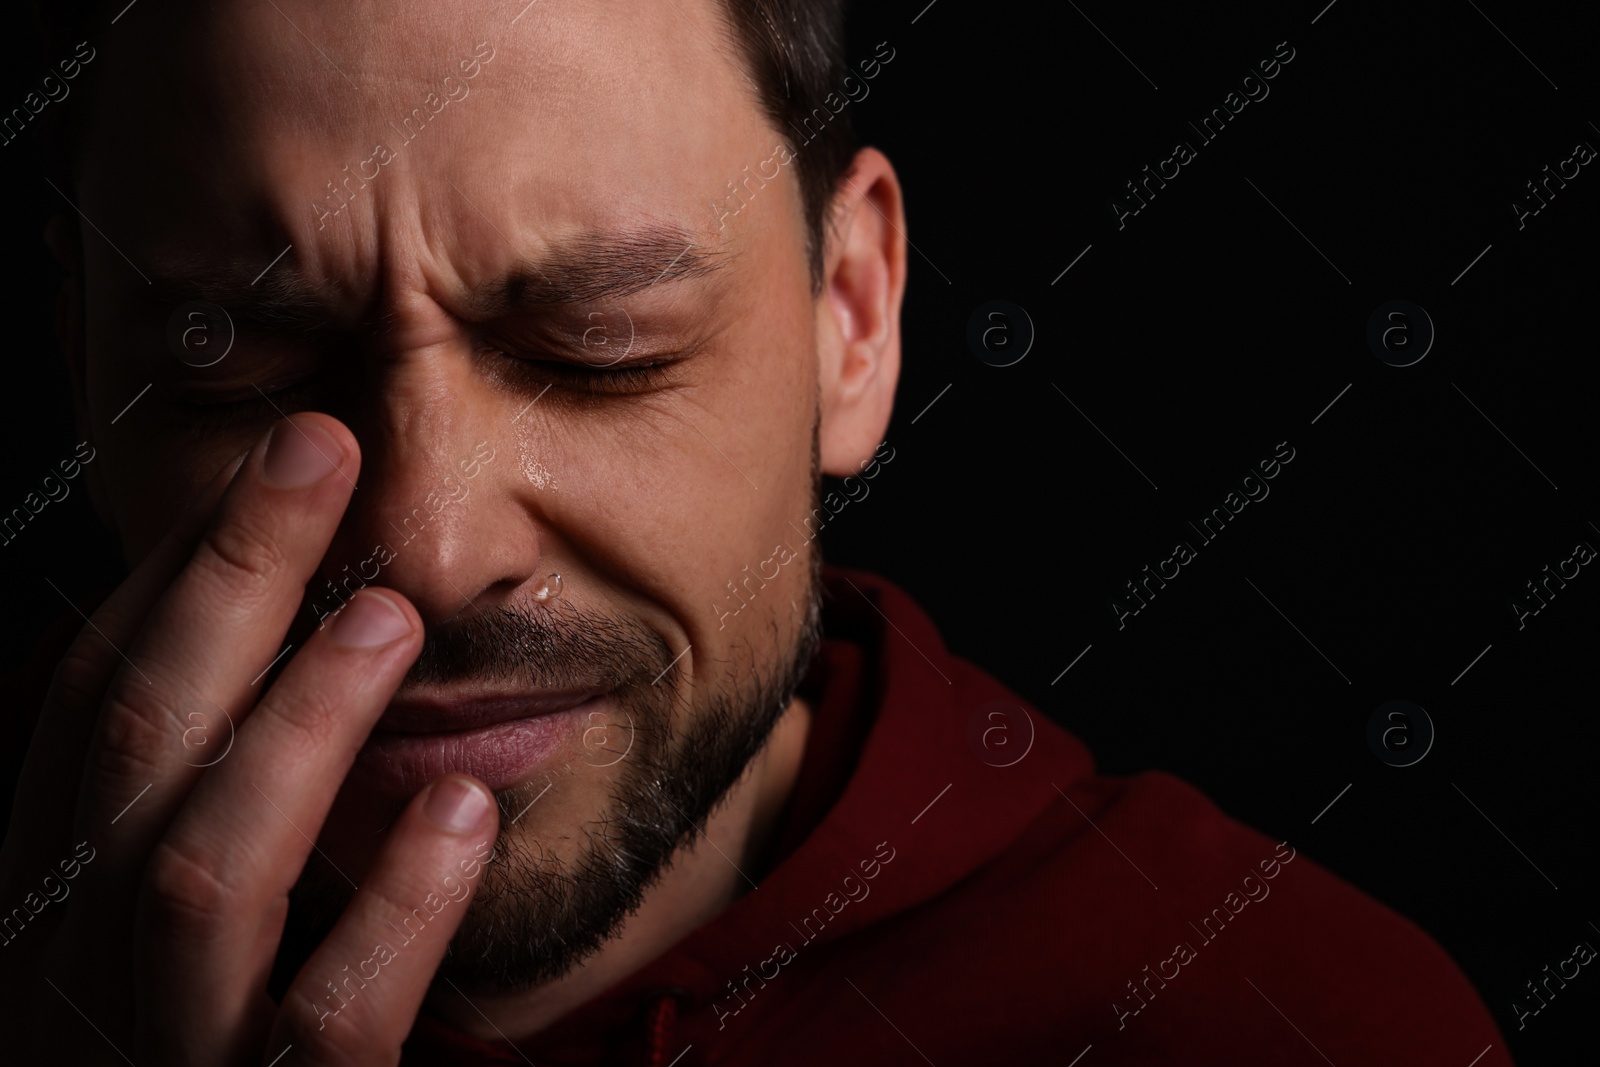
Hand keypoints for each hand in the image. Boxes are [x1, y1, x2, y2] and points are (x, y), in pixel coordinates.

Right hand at [0, 413, 500, 1064]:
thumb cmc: (243, 1053)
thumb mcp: (203, 929)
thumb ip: (224, 808)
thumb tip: (283, 642)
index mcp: (50, 916)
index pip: (83, 723)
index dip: (166, 592)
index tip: (264, 480)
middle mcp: (71, 989)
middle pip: (129, 765)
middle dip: (221, 598)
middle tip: (315, 459)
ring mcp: (164, 1066)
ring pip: (203, 879)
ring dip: (298, 727)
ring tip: (389, 621)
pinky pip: (322, 1026)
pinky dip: (392, 909)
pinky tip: (463, 811)